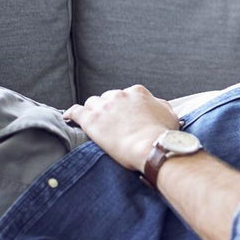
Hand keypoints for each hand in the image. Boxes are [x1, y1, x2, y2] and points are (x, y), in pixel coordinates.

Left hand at [63, 85, 179, 172]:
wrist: (152, 147)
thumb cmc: (163, 134)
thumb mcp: (170, 115)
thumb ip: (161, 106)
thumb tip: (156, 105)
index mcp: (138, 92)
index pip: (127, 95)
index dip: (126, 107)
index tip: (127, 117)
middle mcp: (119, 95)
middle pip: (108, 98)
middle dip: (110, 109)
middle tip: (113, 124)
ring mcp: (103, 106)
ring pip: (92, 103)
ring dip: (94, 112)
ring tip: (96, 124)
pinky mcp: (90, 119)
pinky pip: (75, 111)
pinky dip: (71, 114)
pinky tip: (69, 118)